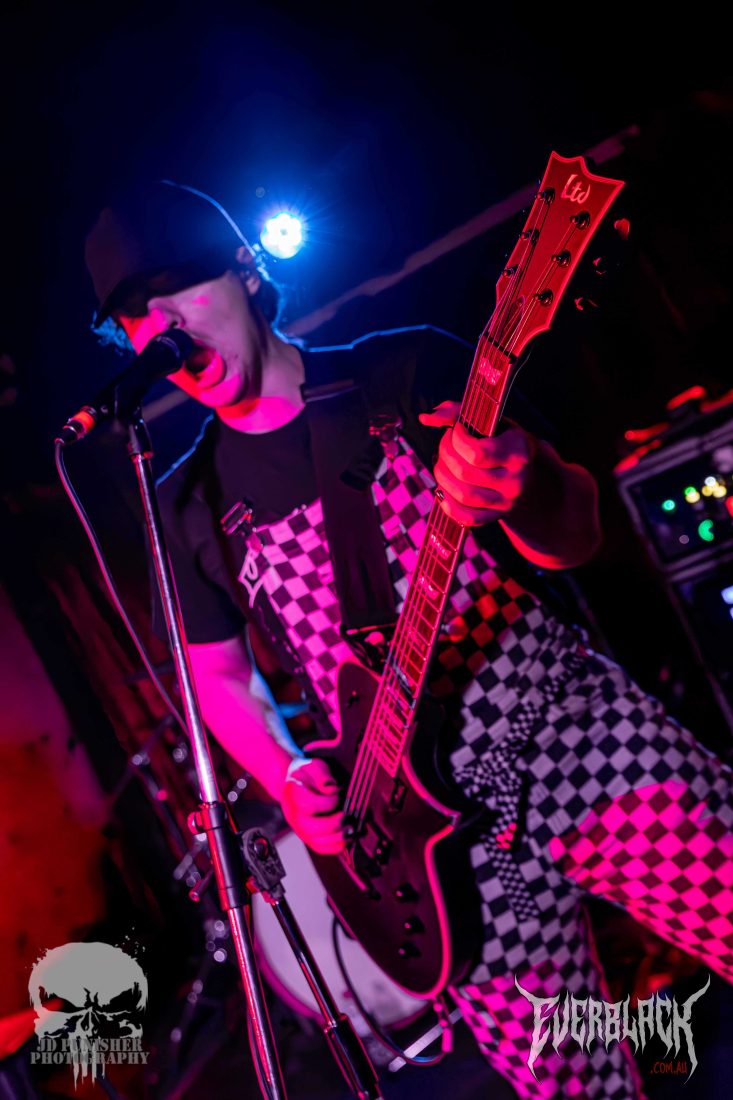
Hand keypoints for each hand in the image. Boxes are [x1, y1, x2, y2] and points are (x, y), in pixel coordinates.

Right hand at [281, 757, 344, 854]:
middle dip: (334, 824)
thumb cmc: (307, 774)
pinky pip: (320, 848)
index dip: (328, 802)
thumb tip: (332, 789)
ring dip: (337, 838)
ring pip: (317, 842)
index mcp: (292, 795)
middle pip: (312, 828)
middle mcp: (293, 815)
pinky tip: (346, 837)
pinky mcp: (307, 837)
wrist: (294, 783)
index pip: (309, 805)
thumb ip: (322, 775)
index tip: (337, 795)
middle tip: (347, 815)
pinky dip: (335, 846)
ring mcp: (299, 828)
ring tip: (350, 829)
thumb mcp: (313, 766)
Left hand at [419, 401, 535, 525]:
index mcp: (518, 452)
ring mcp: (507, 502)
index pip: (477, 453)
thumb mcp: (489, 421)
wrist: (525, 468)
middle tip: (445, 445)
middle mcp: (516, 480)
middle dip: (445, 455)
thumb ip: (457, 412)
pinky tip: (442, 489)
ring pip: (463, 495)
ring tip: (442, 464)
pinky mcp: (496, 516)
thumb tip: (425, 418)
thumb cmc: (501, 438)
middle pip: (464, 473)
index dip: (456, 440)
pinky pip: (466, 518)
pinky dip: (447, 505)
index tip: (456, 430)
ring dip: (442, 477)